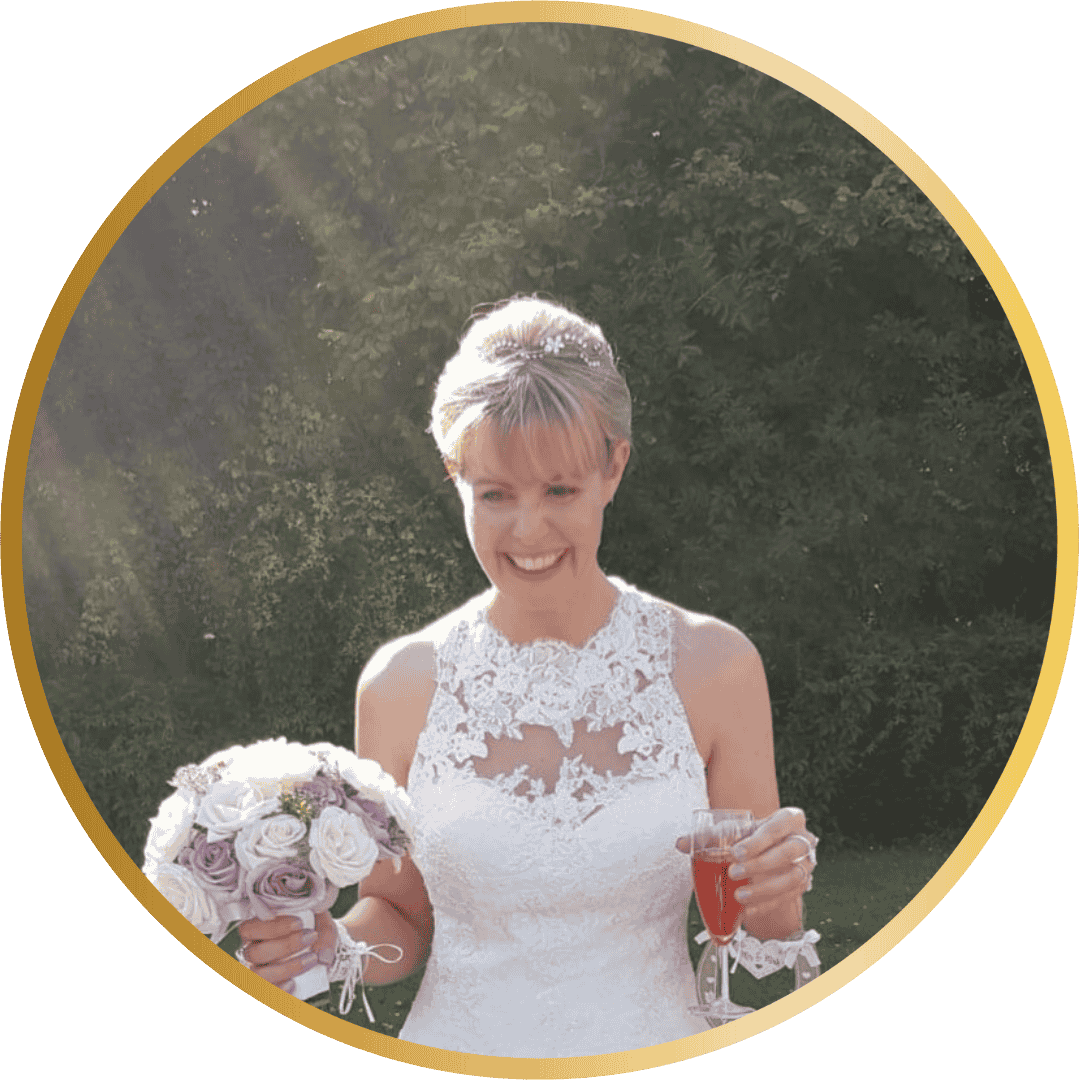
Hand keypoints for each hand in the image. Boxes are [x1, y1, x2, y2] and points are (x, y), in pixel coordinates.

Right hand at [237, 910, 336, 993]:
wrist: (319, 950)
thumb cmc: (313, 932)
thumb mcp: (321, 924)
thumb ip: (325, 934)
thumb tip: (324, 958)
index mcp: (257, 931)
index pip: (249, 929)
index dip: (271, 927)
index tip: (299, 923)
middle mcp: (252, 952)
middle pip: (255, 953)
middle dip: (285, 945)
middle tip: (311, 937)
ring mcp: (257, 972)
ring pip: (258, 974)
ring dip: (286, 968)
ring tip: (312, 959)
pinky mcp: (267, 987)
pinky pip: (265, 993)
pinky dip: (278, 990)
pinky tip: (293, 984)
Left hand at [676, 807, 816, 920]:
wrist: (773, 850)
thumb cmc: (753, 836)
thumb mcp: (737, 831)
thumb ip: (711, 836)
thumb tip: (681, 843)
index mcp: (789, 818)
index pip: (777, 826)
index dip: (758, 840)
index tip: (735, 852)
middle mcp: (803, 840)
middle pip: (789, 851)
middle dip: (760, 864)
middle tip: (733, 872)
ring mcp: (807, 864)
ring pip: (793, 877)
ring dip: (765, 889)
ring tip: (740, 896)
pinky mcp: (803, 886)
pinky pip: (788, 898)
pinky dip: (766, 904)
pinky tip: (748, 910)